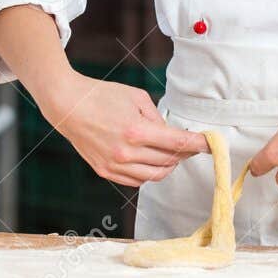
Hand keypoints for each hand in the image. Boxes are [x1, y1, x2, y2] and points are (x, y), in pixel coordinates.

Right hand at [43, 74, 208, 186]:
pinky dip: (149, 173)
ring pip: (155, 176)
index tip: (210, 144)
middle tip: (190, 145)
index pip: (177, 143)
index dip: (197, 144)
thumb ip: (157, 117)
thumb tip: (170, 134)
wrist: (67, 105)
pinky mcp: (105, 172)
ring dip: (169, 166)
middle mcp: (126, 152)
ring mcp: (115, 165)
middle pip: (169, 161)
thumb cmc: (101, 95)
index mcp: (136, 130)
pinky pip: (137, 181)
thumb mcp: (136, 97)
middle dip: (185, 154)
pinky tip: (151, 161)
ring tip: (172, 154)